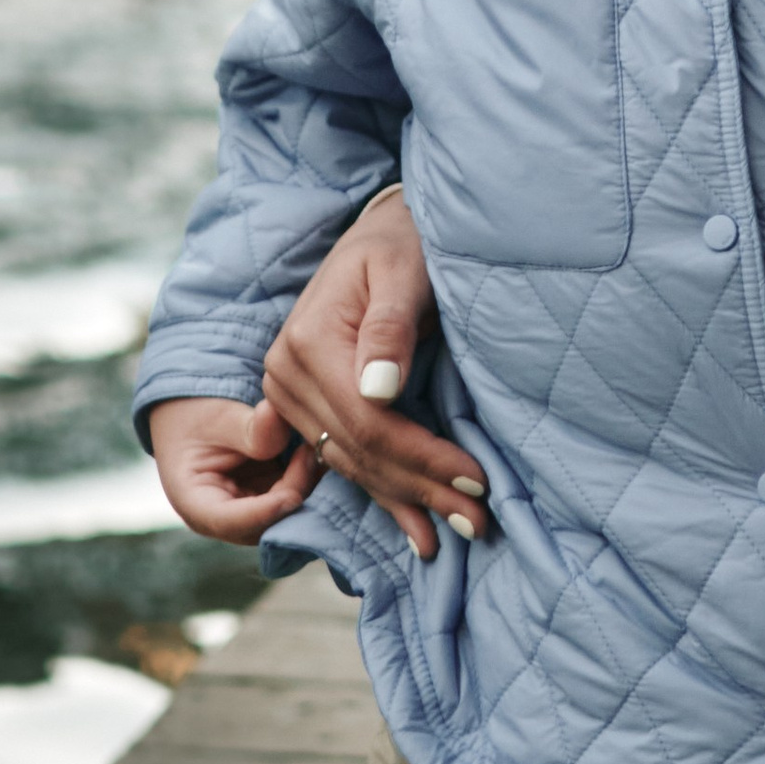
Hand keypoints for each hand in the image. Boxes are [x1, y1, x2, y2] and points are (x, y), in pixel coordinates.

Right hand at [146, 393, 320, 545]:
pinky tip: (324, 453)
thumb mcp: (218, 418)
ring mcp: (254, 514)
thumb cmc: (200, 419)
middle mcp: (228, 520)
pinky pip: (298, 499)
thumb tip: (276, 416)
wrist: (200, 417)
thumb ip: (248, 427)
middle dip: (294, 492)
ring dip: (308, 485)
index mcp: (198, 505)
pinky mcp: (275, 501)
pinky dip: (313, 479)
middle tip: (312, 452)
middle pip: (266, 523)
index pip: (229, 521)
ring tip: (319, 446)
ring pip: (288, 515)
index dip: (263, 513)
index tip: (292, 495)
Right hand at [261, 191, 489, 563]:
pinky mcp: (305, 408)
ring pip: (353, 465)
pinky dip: (384, 495)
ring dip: (407, 501)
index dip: (422, 456)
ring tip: (459, 529)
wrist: (380, 234)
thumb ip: (390, 327)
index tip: (475, 480)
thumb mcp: (403, 269)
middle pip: (360, 450)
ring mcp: (289, 397)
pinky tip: (417, 529)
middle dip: (422, 488)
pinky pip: (346, 460)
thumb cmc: (402, 243)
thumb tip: (380, 390)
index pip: (368, 422)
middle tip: (478, 520)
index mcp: (307, 342)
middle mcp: (285, 376)